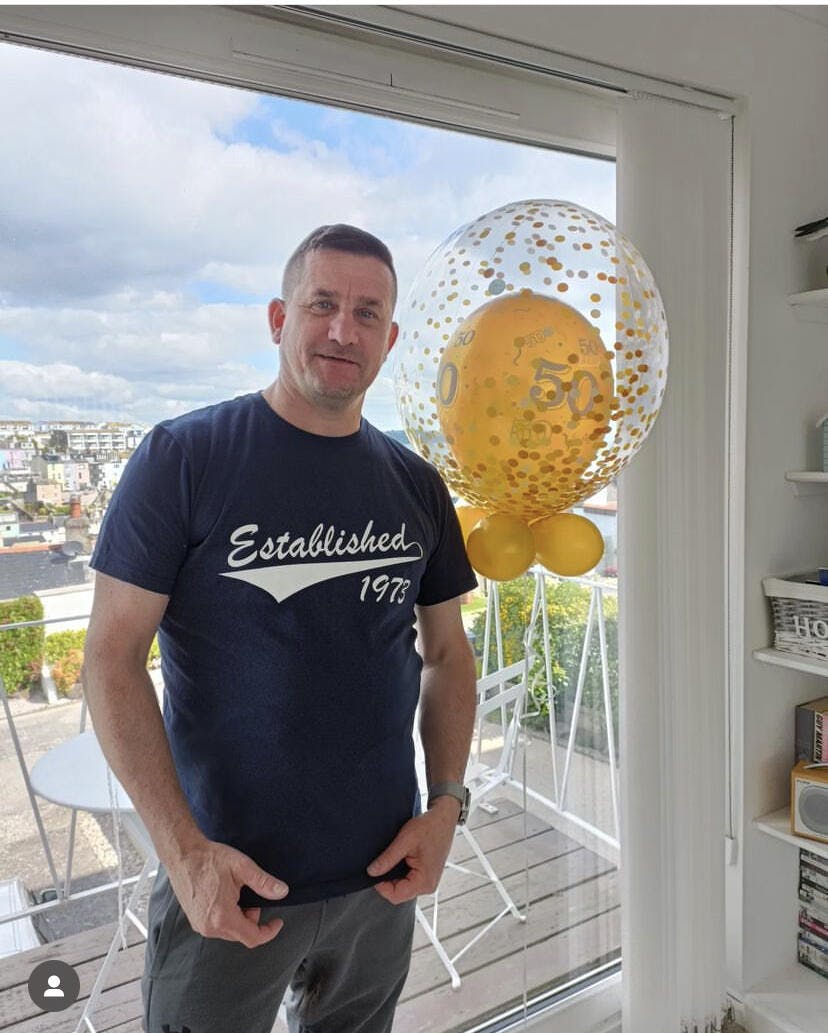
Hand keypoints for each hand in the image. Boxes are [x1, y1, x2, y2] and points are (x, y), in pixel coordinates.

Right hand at [165, 838, 288, 947]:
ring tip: (237, 893)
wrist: (183, 854)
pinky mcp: (194, 920)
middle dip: (252, 918)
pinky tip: (225, 896)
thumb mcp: (242, 867)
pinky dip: (227, 916)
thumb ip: (263, 882)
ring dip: (240, 917)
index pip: (252, 938)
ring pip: (230, 931)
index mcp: (223, 917)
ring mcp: (200, 925)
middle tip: (251, 895)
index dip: (269, 932)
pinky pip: (217, 926)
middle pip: (241, 934)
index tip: (277, 922)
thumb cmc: (210, 859)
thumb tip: (282, 892)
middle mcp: (209, 927)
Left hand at [366, 797, 458, 903]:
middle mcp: (428, 886)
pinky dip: (401, 871)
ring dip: (394, 875)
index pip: (395, 895)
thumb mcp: (405, 841)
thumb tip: (371, 872)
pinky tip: (402, 858)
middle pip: (398, 893)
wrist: (444, 818)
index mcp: (425, 881)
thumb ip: (387, 858)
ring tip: (397, 856)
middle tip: (385, 860)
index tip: (374, 870)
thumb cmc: (429, 827)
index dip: (381, 885)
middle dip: (388, 879)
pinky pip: (409, 880)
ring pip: (402, 887)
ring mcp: (428, 881)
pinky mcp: (426, 875)